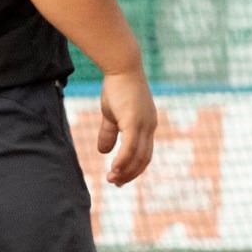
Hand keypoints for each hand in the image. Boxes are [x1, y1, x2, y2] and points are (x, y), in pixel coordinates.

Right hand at [98, 69, 157, 185]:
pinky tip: (115, 169)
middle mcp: (149, 127)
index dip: (134, 168)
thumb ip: (109, 133)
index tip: (121, 178)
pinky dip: (123, 160)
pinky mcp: (134, 120)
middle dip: (130, 174)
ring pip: (137, 155)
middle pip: (144, 159)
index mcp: (147, 126)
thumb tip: (103, 152)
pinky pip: (130, 146)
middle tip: (116, 183)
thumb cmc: (117, 88)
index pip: (144, 154)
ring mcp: (143, 124)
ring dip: (125, 170)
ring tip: (112, 179)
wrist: (121, 68)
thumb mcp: (111, 114)